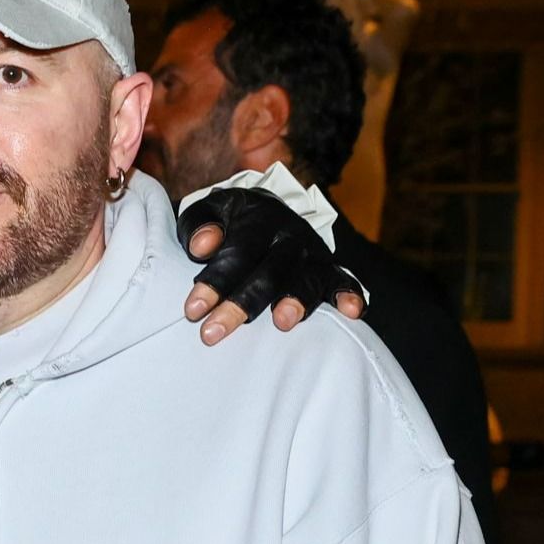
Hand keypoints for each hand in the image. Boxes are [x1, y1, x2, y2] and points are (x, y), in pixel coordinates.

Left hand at [177, 188, 367, 343]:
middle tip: (212, 333)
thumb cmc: (230, 221)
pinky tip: (350, 313)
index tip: (192, 311)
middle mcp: (290, 235)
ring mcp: (312, 253)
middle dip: (241, 304)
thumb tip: (202, 246)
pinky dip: (348, 296)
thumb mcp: (209, 212)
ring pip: (306, 279)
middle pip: (268, 272)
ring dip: (296, 301)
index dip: (215, 282)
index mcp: (258, 218)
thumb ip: (199, 225)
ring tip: (281, 323)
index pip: (237, 252)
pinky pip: (343, 281)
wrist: (266, 210)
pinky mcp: (329, 270)